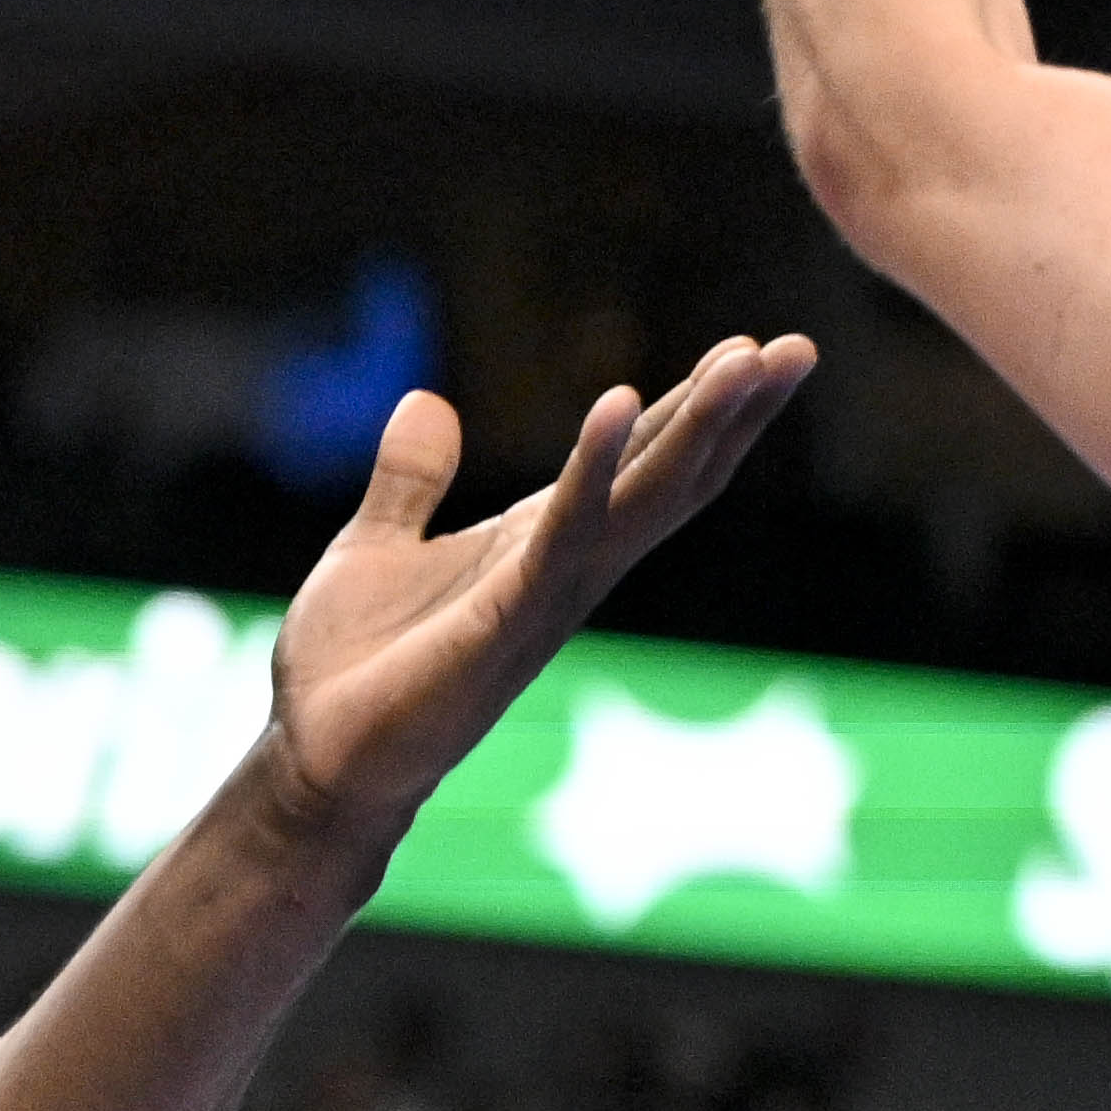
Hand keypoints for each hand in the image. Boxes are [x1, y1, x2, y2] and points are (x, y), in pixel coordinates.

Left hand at [261, 338, 814, 829]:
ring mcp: (544, 599)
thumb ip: (410, 478)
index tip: (751, 350)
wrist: (312, 764)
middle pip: (669, 481)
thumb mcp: (376, 546)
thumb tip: (426, 400)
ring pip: (642, 501)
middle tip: (798, 346)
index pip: (636, 468)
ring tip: (748, 357)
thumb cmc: (351, 671)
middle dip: (732, 415)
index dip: (691, 410)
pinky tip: (620, 402)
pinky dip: (592, 469)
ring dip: (697, 426)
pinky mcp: (504, 623)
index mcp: (539, 546)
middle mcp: (563, 571)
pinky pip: (561, 535)